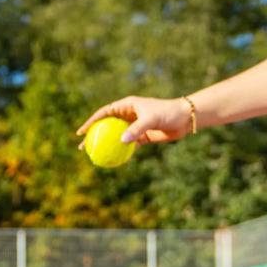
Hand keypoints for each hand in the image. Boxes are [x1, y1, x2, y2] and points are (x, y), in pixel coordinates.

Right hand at [76, 96, 192, 145]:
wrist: (185, 118)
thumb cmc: (168, 113)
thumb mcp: (151, 119)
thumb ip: (136, 129)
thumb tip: (121, 141)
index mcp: (127, 105)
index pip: (104, 113)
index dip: (91, 122)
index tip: (81, 132)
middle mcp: (129, 114)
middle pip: (106, 126)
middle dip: (94, 136)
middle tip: (83, 147)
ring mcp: (135, 126)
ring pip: (116, 136)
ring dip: (106, 145)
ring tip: (95, 155)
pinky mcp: (142, 136)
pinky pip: (128, 145)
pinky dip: (121, 152)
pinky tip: (114, 161)